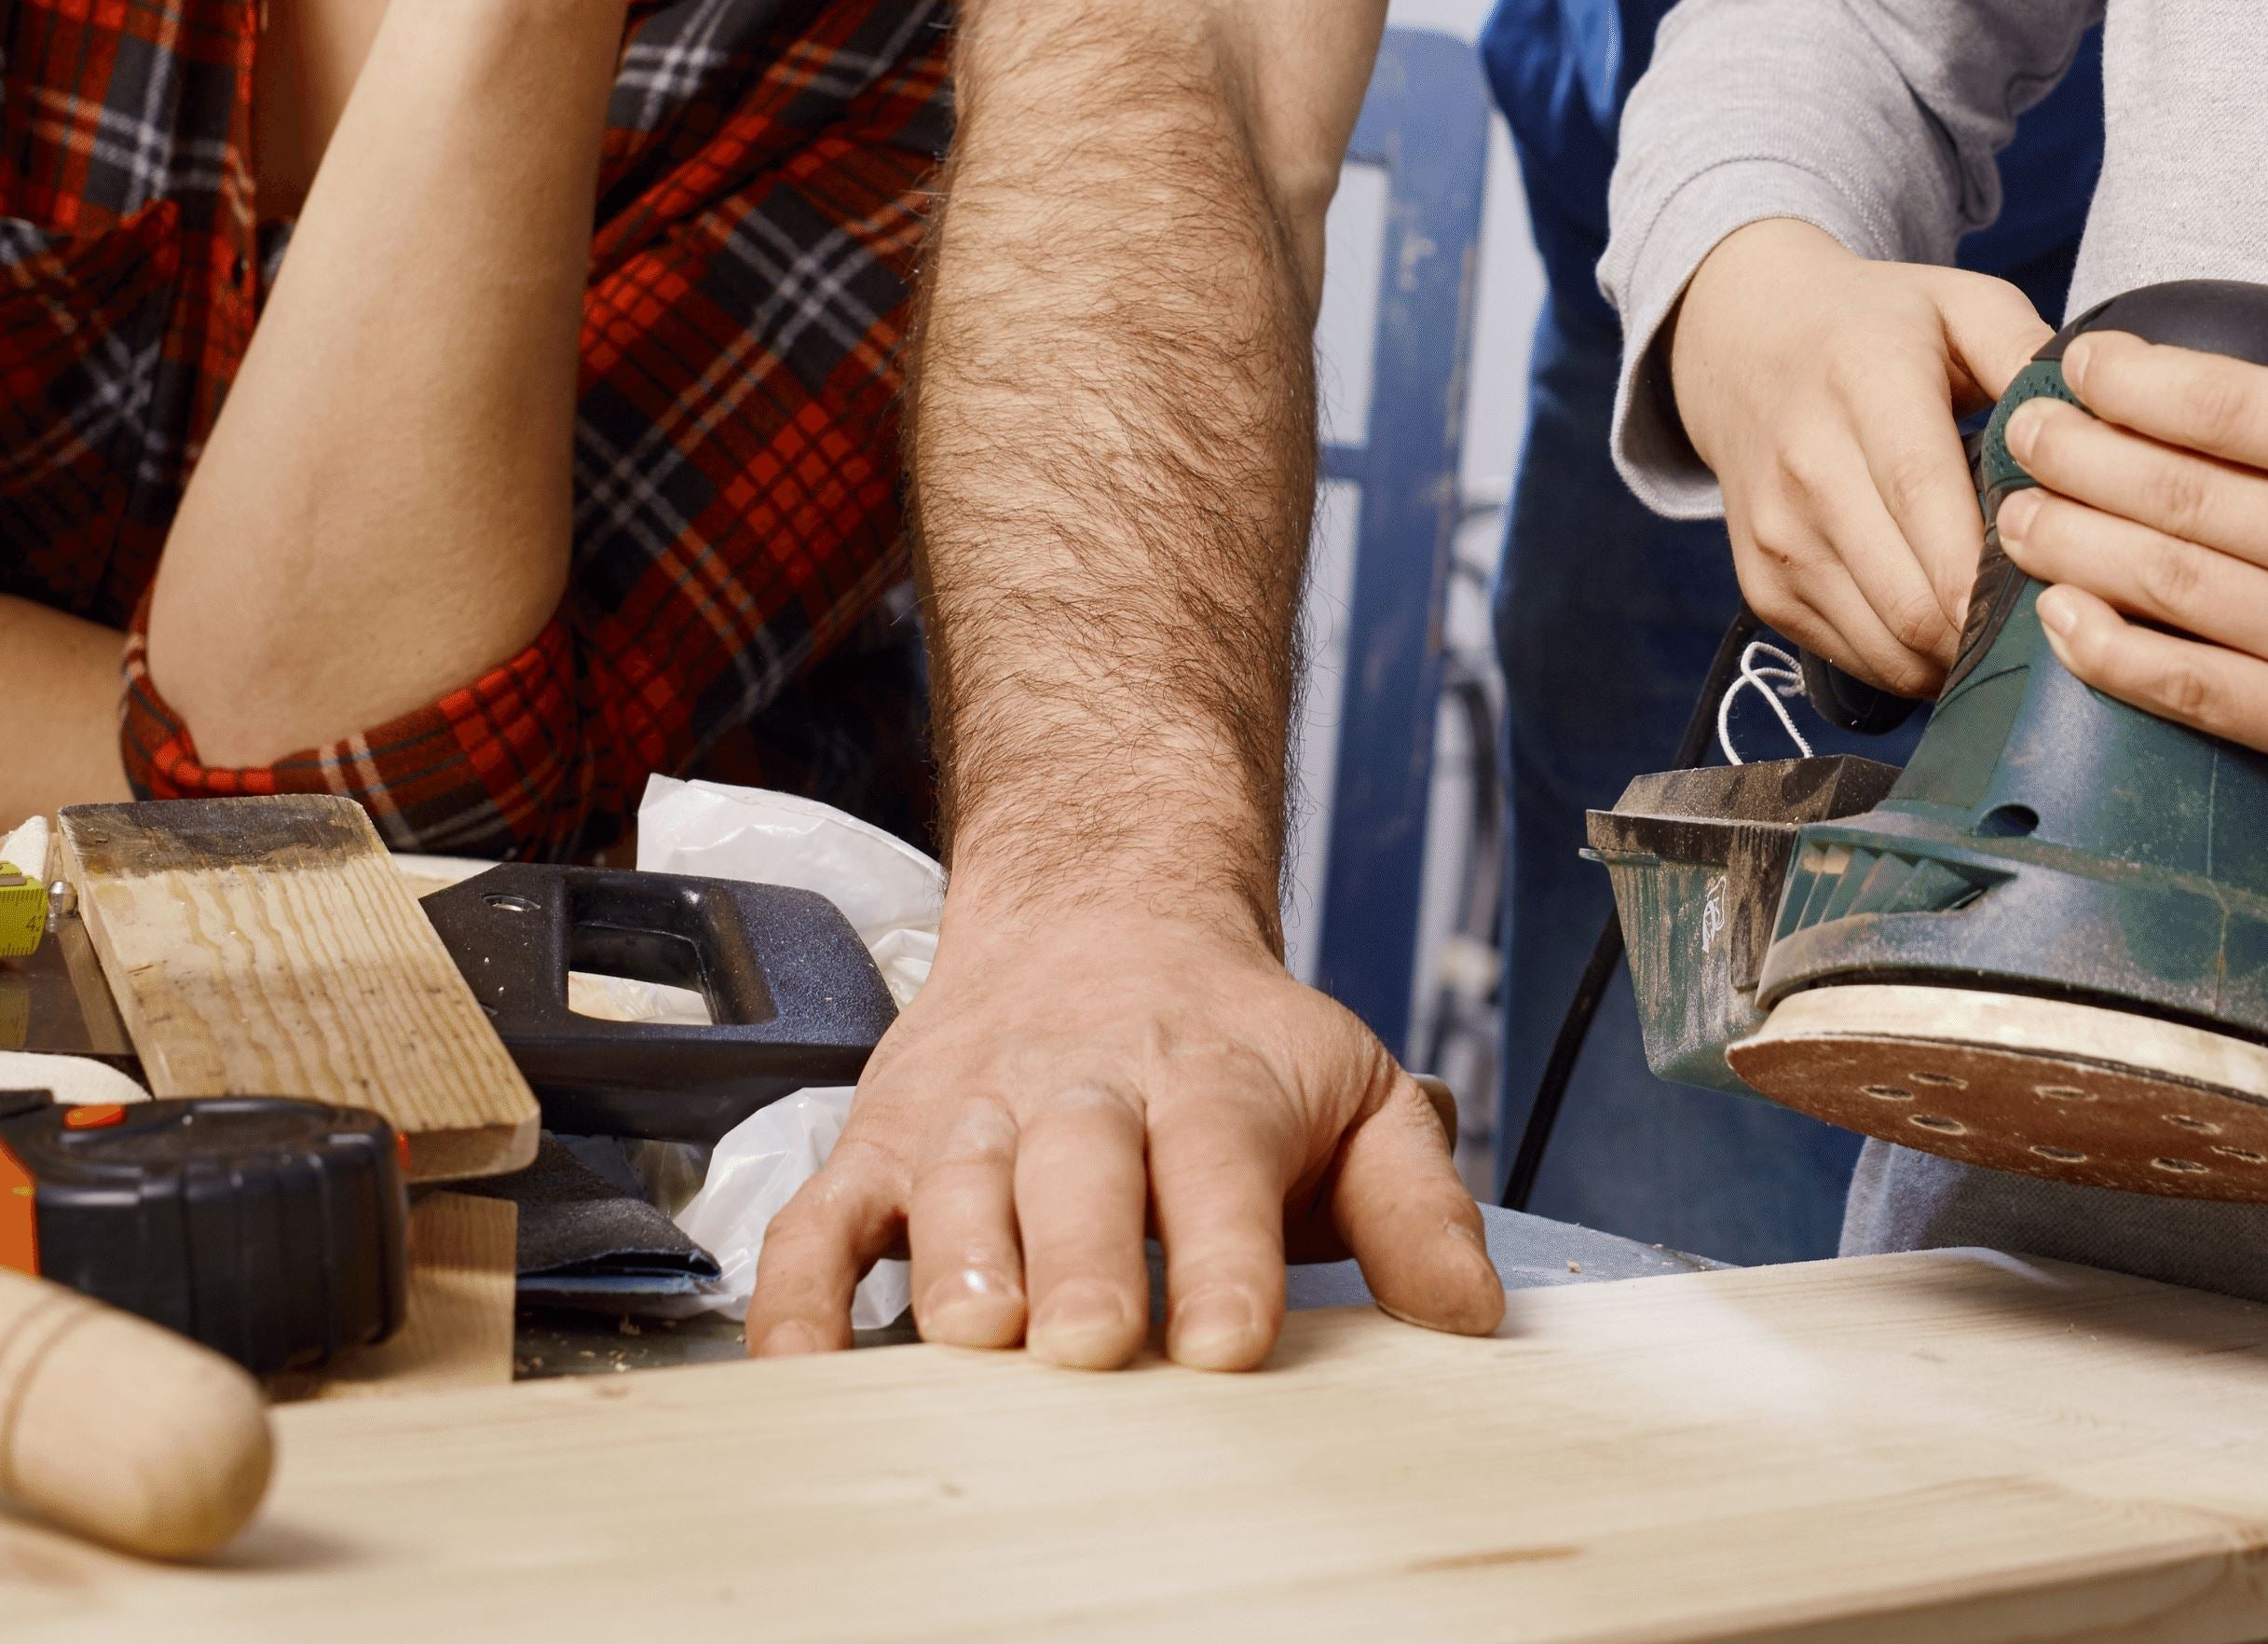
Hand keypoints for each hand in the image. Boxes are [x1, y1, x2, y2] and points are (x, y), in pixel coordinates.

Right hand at [741, 892, 1499, 1371]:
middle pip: (1077, 1167)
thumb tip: (1470, 1317)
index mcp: (1209, 1078)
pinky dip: (797, 1293)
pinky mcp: (882, 1145)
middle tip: (1092, 1343)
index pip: (1219, 1157)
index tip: (1233, 1339)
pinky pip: (819, 1221)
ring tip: (972, 1335)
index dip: (1226, 1250)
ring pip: (949, 1182)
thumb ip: (1415, 1204)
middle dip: (1083, 1257)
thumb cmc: (1236, 1039)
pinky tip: (798, 1365)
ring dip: (955, 1256)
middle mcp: (1082, 1091)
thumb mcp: (1356, 1090)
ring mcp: (971, 1119)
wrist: (1101, 903)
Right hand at [1666, 217, 2053, 693]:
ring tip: (2013, 631)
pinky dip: (1917, 664)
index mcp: (1864, 379)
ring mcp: (1777, 536)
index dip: (1989, 568)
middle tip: (2060, 623)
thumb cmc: (1877, 327)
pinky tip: (1954, 628)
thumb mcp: (1961, 304)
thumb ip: (2030, 353)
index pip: (1924, 495)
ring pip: (1888, 646)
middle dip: (1995, 629)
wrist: (1742, 344)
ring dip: (1961, 659)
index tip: (2058, 597)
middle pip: (1911, 595)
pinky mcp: (1764, 589)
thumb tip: (2101, 427)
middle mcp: (1807, 465)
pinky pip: (1858, 661)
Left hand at [1994, 251, 2267, 772]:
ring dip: (2068, 545)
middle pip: (2183, 497)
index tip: (2080, 362)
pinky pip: (2192, 693)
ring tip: (2015, 508)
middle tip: (2022, 429)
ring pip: (2171, 590)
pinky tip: (2056, 609)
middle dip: (2076, 457)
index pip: (2233, 406)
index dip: (2132, 380)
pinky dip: (2106, 655)